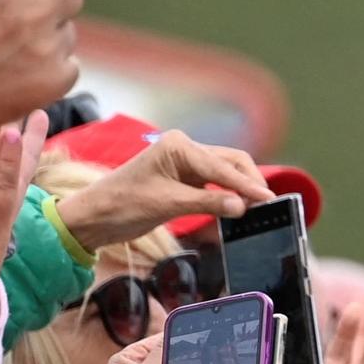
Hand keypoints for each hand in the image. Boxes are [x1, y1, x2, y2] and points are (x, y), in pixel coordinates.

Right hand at [0, 0, 80, 135]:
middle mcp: (31, 12)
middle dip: (51, 3)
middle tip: (22, 19)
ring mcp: (47, 47)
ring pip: (69, 31)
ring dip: (50, 38)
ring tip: (12, 49)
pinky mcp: (57, 78)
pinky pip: (71, 64)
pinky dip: (53, 68)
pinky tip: (20, 71)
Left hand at [52, 128, 272, 251]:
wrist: (94, 217)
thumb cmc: (122, 205)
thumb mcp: (167, 205)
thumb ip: (208, 204)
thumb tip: (242, 206)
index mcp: (178, 146)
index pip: (222, 167)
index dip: (248, 185)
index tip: (270, 199)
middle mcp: (184, 149)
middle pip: (231, 162)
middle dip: (250, 182)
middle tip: (269, 205)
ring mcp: (185, 163)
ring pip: (226, 171)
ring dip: (242, 187)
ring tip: (259, 207)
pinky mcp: (184, 178)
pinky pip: (216, 183)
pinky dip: (230, 193)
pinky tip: (240, 206)